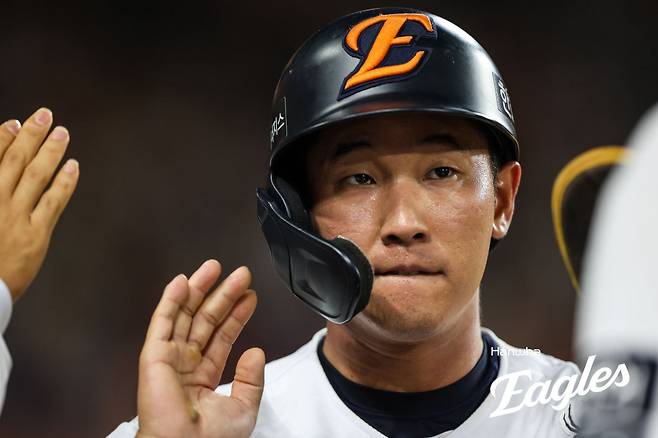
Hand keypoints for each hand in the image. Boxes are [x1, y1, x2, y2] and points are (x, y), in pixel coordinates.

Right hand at [0, 108, 78, 300]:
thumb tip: (6, 174)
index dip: (2, 138)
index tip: (13, 123)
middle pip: (15, 160)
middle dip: (30, 135)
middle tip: (45, 115)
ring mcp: (15, 217)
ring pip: (36, 175)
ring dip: (51, 151)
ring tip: (62, 133)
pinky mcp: (35, 235)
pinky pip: (53, 202)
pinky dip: (64, 182)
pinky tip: (73, 167)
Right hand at [137, 260, 264, 437]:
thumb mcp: (243, 409)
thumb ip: (251, 379)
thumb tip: (256, 351)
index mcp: (203, 378)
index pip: (222, 337)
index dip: (237, 314)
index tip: (250, 296)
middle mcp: (185, 365)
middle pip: (205, 320)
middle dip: (222, 295)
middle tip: (239, 275)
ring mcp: (169, 359)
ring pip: (185, 315)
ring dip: (199, 289)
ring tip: (215, 268)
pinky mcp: (154, 357)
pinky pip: (162, 323)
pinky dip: (171, 300)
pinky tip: (183, 282)